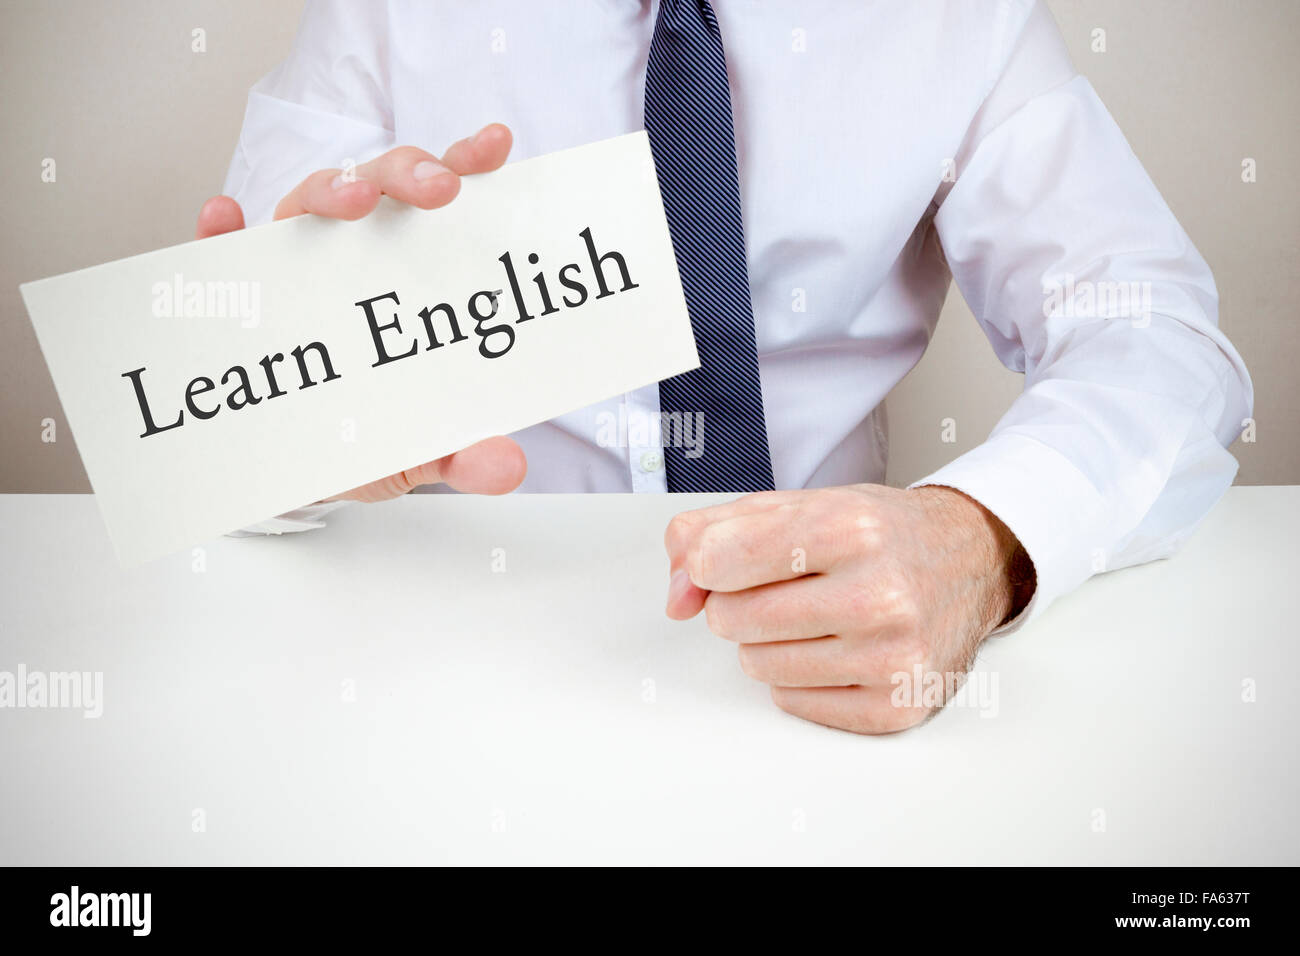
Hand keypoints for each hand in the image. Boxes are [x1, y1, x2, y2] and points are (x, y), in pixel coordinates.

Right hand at [192, 124, 526, 499]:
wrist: (307, 475)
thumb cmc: (372, 439)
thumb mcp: (425, 450)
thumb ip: (466, 456)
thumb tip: (508, 468)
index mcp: (410, 268)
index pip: (438, 203)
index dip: (465, 164)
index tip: (495, 147)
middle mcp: (353, 253)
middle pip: (378, 185)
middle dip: (407, 174)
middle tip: (439, 191)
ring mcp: (293, 267)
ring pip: (306, 204)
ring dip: (330, 191)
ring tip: (352, 201)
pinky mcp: (236, 296)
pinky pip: (219, 255)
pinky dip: (218, 234)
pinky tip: (223, 219)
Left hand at [663, 484, 1034, 733]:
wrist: (970, 560)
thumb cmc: (876, 532)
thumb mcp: (796, 504)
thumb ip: (712, 532)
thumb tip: (676, 596)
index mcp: (848, 527)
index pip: (717, 560)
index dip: (709, 563)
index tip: (729, 557)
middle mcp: (877, 593)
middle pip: (730, 619)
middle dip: (741, 602)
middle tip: (788, 585)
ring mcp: (892, 655)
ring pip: (756, 665)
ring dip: (769, 642)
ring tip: (817, 614)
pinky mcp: (896, 705)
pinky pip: (791, 702)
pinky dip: (799, 678)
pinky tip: (838, 647)